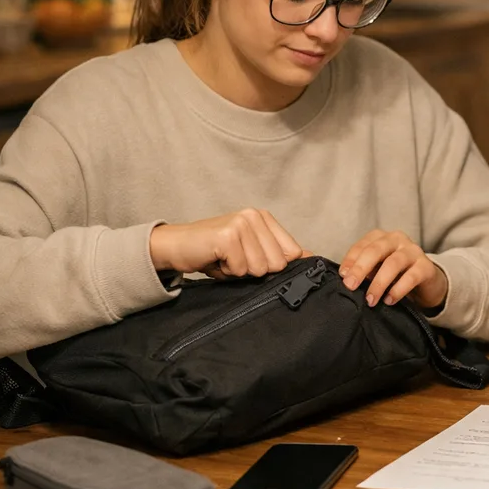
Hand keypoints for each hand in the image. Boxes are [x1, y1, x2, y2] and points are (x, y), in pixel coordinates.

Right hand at [149, 209, 309, 278]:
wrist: (176, 246)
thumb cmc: (214, 252)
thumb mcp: (251, 250)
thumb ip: (278, 253)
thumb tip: (312, 258)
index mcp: (264, 218)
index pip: (293, 253)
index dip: (274, 265)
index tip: (251, 259)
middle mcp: (255, 216)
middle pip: (278, 264)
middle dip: (255, 270)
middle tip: (234, 260)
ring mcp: (241, 224)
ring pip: (260, 269)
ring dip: (239, 272)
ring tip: (224, 259)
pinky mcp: (228, 236)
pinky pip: (241, 270)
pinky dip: (227, 272)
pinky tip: (216, 260)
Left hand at [339, 229, 447, 308]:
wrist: (427, 283)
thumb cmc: (396, 275)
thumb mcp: (377, 270)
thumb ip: (364, 272)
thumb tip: (347, 281)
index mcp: (381, 238)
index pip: (362, 245)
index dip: (351, 260)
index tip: (343, 276)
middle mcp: (397, 239)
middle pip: (376, 250)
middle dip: (360, 268)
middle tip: (351, 286)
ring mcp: (413, 251)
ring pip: (393, 263)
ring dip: (379, 283)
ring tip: (370, 300)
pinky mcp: (426, 266)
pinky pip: (411, 276)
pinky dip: (398, 289)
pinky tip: (389, 300)